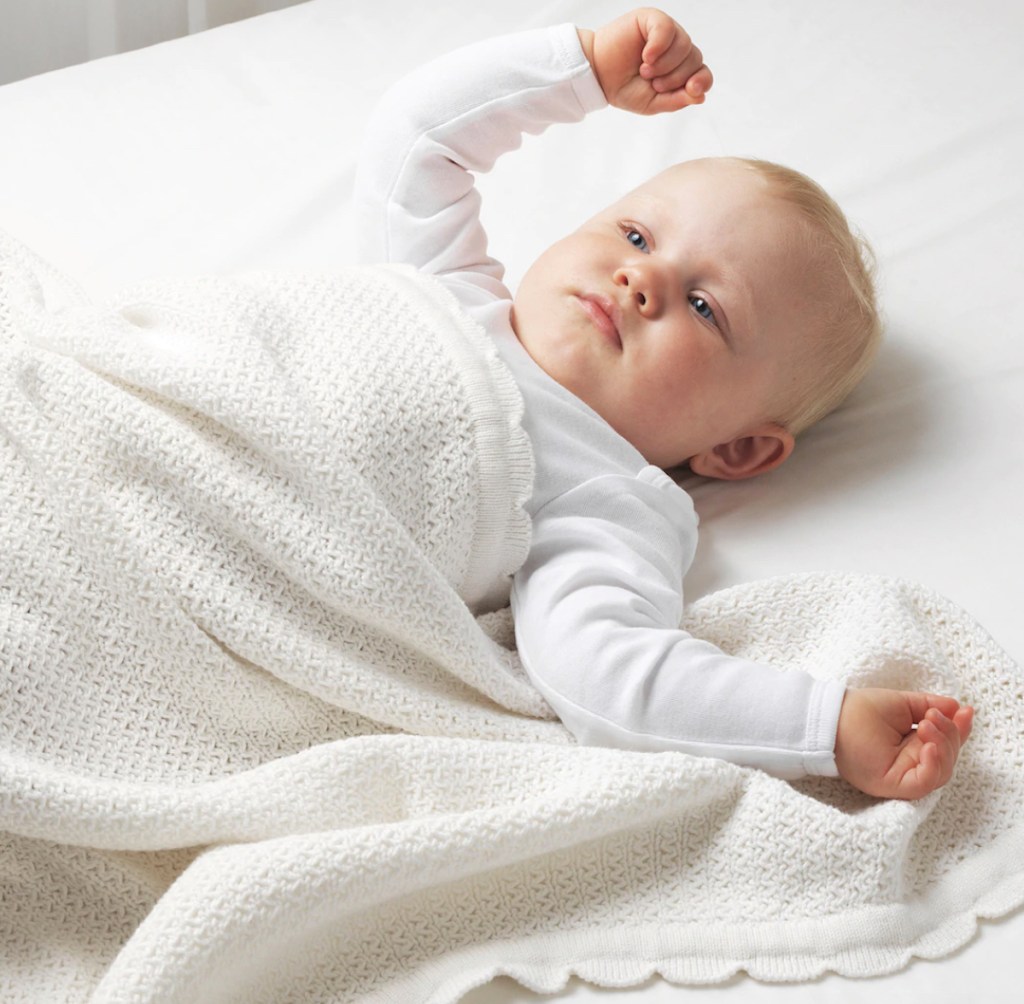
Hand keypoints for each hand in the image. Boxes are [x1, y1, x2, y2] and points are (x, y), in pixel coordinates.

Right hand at [578, 8, 711, 114]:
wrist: (598, 76)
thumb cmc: (624, 88)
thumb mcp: (653, 103)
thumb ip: (677, 100)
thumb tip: (701, 95)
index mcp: (679, 69)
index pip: (703, 73)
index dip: (702, 81)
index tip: (691, 89)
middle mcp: (676, 49)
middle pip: (695, 59)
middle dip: (675, 77)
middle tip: (652, 83)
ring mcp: (666, 33)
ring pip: (684, 44)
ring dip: (665, 64)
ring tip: (645, 71)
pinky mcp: (651, 19)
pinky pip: (667, 28)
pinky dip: (659, 45)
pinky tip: (646, 57)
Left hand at [834, 688, 973, 799]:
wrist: (830, 716)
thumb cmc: (859, 709)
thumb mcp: (901, 703)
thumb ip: (929, 706)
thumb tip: (957, 707)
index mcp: (913, 745)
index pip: (945, 742)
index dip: (959, 729)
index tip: (966, 712)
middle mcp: (910, 763)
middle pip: (948, 758)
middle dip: (951, 735)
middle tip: (935, 716)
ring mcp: (903, 776)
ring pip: (941, 772)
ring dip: (943, 746)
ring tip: (927, 724)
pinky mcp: (894, 785)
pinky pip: (924, 783)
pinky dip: (933, 765)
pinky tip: (928, 746)